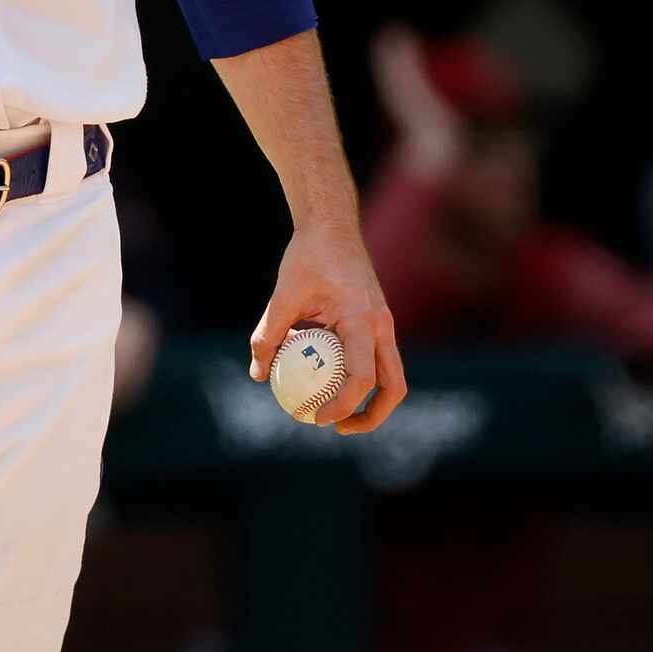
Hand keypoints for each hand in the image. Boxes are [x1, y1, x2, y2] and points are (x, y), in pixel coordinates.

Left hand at [247, 222, 406, 433]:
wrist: (332, 223)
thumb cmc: (309, 254)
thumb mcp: (283, 294)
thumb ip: (270, 335)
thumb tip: (258, 375)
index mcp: (362, 319)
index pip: (362, 376)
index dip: (343, 405)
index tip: (316, 417)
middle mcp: (381, 325)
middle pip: (393, 386)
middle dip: (371, 416)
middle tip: (336, 427)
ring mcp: (383, 324)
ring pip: (390, 375)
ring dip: (368, 400)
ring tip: (332, 413)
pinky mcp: (376, 321)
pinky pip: (373, 358)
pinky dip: (355, 375)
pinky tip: (322, 377)